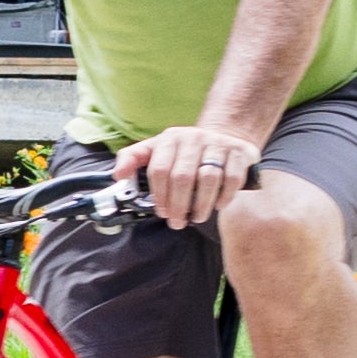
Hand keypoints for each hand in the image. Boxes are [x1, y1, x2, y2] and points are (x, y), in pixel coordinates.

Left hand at [126, 122, 262, 229]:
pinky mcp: (239, 153)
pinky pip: (232, 179)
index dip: (158, 195)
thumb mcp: (156, 149)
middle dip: (177, 204)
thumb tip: (118, 175)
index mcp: (170, 138)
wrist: (222, 136)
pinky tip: (217, 206)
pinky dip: (224, 196)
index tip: (161, 211)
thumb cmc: (184, 151)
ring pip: (207, 179)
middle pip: (182, 177)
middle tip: (176, 221)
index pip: (159, 169)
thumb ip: (133, 159)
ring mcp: (218, 144)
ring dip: (200, 204)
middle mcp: (194, 138)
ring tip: (195, 217)